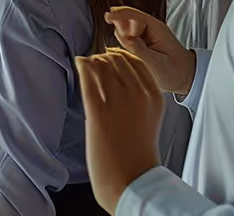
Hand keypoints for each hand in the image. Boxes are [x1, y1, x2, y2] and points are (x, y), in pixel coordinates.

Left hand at [76, 49, 165, 213]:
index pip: (136, 61)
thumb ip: (140, 95)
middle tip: (95, 62)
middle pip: (117, 60)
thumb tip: (119, 74)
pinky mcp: (98, 112)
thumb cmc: (137, 151)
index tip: (109, 56)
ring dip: (92, 62)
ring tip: (86, 66)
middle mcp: (138, 95)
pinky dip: (82, 67)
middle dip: (104, 58)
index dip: (120, 55)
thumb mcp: (149, 117)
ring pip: (101, 65)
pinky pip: (88, 78)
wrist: (131, 180)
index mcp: (154, 96)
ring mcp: (118, 103)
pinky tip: (79, 63)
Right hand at [105, 6, 196, 94]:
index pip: (134, 15)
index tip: (107, 17)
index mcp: (156, 28)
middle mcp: (150, 28)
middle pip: (128, 19)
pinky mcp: (143, 41)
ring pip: (126, 28)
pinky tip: (130, 53)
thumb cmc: (174, 71)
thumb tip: (123, 36)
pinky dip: (125, 41)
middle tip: (127, 45)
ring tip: (134, 53)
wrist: (186, 77)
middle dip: (121, 27)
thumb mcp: (155, 63)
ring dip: (123, 36)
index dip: (119, 15)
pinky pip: (129, 36)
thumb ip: (138, 49)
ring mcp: (146, 34)